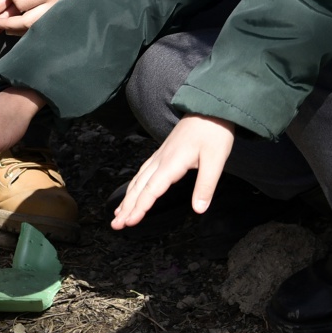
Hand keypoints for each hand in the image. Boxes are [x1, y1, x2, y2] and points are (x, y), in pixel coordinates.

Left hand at [0, 0, 100, 41]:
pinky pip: (42, 29)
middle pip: (25, 22)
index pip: (21, 0)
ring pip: (33, 30)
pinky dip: (28, 31)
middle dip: (5, 24)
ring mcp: (59, 14)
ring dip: (15, 30)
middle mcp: (54, 6)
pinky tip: (17, 28)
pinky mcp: (62, 17)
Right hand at [111, 115, 234, 228]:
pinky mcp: (163, 152)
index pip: (151, 190)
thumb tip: (199, 209)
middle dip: (126, 207)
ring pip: (138, 180)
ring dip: (127, 198)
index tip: (129, 222)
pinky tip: (132, 191)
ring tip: (117, 213)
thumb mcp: (216, 160)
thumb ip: (205, 186)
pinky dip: (134, 185)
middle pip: (139, 187)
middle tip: (115, 225)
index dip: (139, 208)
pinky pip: (143, 171)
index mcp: (171, 163)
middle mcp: (161, 160)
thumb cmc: (214, 133)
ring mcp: (160, 155)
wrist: (210, 107)